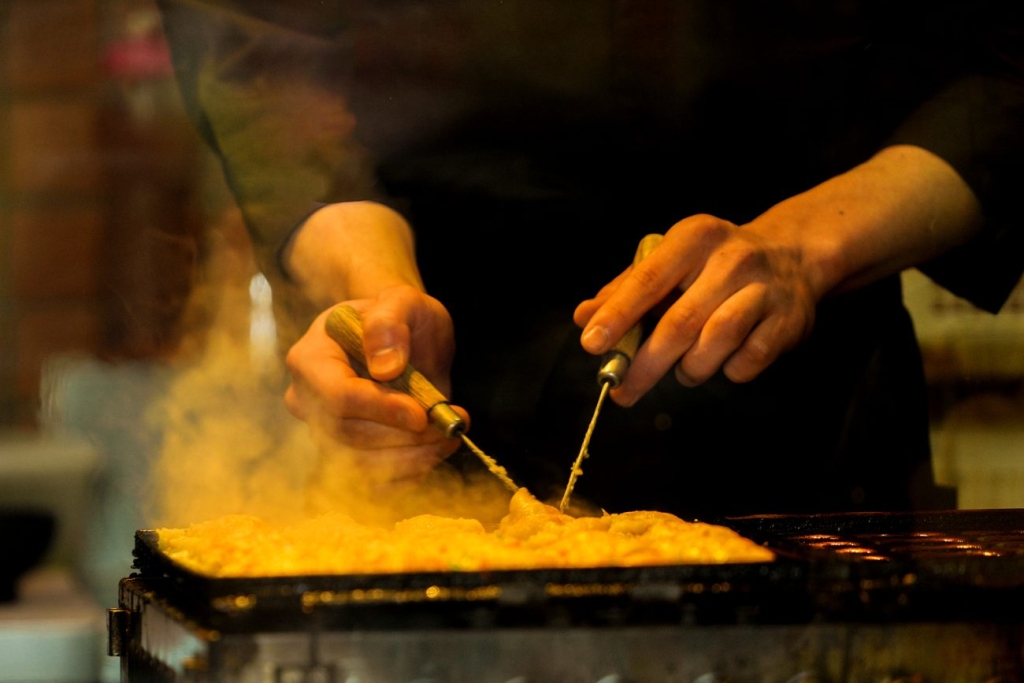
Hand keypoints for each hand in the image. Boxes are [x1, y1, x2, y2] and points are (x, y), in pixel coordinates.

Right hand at [284, 284, 463, 482]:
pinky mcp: (346, 457)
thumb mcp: (402, 300)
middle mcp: (307, 402)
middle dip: (404, 437)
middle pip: (348, 436)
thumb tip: (384, 366)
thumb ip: (390, 320)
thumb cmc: (398, 317)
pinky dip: (408, 475)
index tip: (422, 414)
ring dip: (413, 459)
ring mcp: (323, 433)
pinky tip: (434, 452)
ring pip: (360, 466)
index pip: (337, 397)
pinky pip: (371, 485)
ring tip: (450, 434)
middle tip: (450, 425)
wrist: (400, 340)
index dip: (381, 410)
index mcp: (310, 359)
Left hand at [574, 145, 983, 407]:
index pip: (649, 278)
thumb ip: (626, 288)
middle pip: (681, 321)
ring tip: (683, 372)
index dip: (619, 314)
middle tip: (622, 391)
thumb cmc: (713, 264)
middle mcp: (731, 258)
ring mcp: (764, 288)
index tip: (592, 345)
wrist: (794, 254)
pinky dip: (728, 370)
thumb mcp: (671, 261)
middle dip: (645, 364)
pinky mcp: (789, 319)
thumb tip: (585, 317)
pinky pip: (749, 359)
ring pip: (717, 341)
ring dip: (691, 368)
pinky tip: (722, 363)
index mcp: (694, 238)